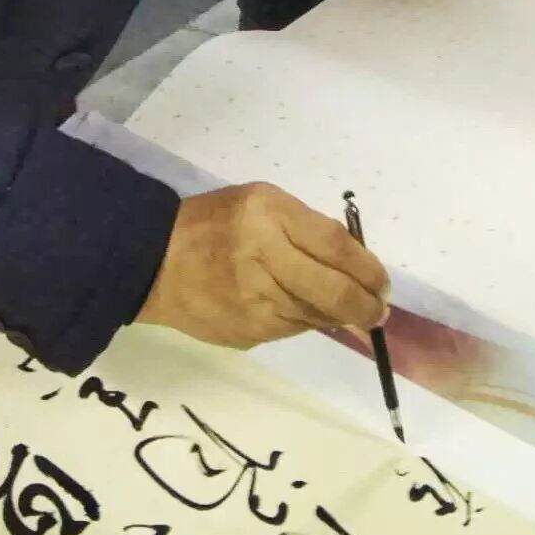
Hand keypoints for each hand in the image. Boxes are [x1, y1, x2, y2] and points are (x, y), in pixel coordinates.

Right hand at [136, 183, 389, 349]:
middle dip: (366, 306)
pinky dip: (304, 320)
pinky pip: (291, 328)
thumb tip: (353, 263)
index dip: (367, 267)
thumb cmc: (214, 221)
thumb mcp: (260, 202)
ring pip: (316, 316)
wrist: (153, 261)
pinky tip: (296, 308)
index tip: (382, 281)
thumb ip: (305, 227)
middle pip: (333, 290)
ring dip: (337, 315)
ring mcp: (254, 301)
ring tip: (344, 309)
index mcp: (267, 215)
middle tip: (378, 310)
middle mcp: (262, 257)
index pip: (334, 245)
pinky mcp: (247, 331)